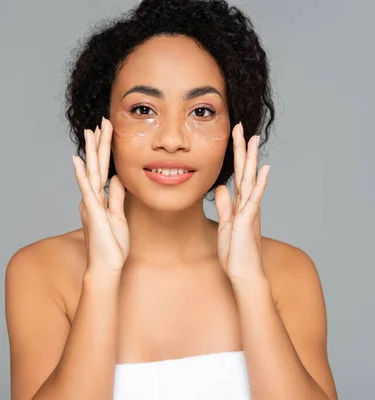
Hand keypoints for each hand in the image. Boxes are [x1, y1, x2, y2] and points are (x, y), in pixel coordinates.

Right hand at [72, 117, 128, 273]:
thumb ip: (117, 197)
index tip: (107, 131)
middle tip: (100, 121)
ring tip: (90, 132)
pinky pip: (87, 189)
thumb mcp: (119, 217)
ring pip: (91, 172)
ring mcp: (91, 204)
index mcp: (100, 199)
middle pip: (97, 165)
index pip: (104, 169)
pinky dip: (82, 174)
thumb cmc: (112, 246)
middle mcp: (93, 198)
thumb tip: (118, 177)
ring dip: (91, 151)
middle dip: (99, 143)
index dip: (106, 150)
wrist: (106, 267)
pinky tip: (78, 160)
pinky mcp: (92, 212)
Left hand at [214, 122, 269, 282]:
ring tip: (254, 139)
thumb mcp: (225, 224)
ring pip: (250, 180)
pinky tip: (264, 169)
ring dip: (251, 159)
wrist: (243, 273)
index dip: (235, 155)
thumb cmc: (235, 252)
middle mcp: (247, 204)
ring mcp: (249, 211)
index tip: (234, 136)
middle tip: (242, 127)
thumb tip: (221, 188)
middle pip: (244, 171)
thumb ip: (224, 206)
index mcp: (240, 204)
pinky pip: (254, 199)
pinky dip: (259, 184)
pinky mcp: (248, 221)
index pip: (237, 174)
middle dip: (242, 149)